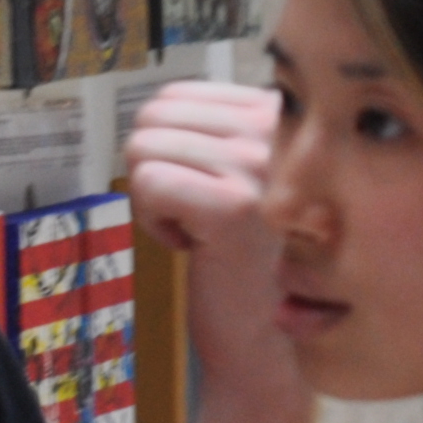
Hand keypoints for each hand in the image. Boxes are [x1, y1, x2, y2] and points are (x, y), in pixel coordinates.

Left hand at [119, 80, 298, 401]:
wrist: (261, 327)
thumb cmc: (238, 251)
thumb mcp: (231, 172)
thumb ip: (204, 130)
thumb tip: (151, 108)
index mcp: (276, 110)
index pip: (175, 95)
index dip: (168, 149)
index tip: (203, 190)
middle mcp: (277, 127)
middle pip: (153, 117)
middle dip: (156, 171)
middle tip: (194, 212)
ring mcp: (258, 164)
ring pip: (144, 149)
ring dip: (155, 199)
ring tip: (198, 228)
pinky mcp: (233, 206)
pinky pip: (148, 184)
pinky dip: (154, 223)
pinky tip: (193, 246)